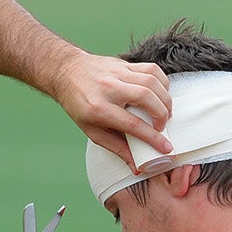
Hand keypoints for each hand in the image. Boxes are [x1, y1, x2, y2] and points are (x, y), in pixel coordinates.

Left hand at [52, 54, 172, 168]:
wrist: (66, 72)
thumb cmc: (79, 104)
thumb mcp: (92, 131)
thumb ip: (117, 148)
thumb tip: (137, 167)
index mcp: (98, 109)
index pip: (132, 124)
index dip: (153, 138)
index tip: (166, 148)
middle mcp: (109, 88)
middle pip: (146, 98)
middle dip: (161, 115)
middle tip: (162, 127)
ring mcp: (117, 73)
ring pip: (151, 81)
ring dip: (165, 99)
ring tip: (164, 112)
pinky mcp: (124, 63)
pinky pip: (151, 69)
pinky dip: (162, 82)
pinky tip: (160, 94)